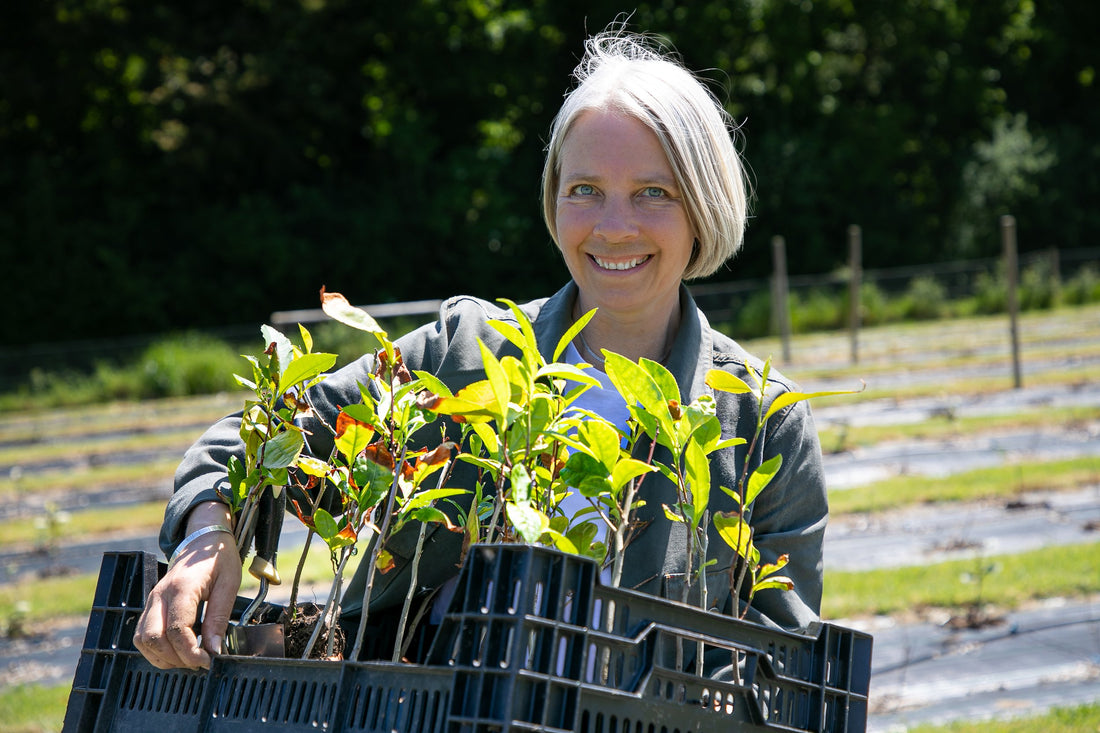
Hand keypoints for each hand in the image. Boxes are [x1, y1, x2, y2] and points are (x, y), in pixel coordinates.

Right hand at [133, 502, 240, 668]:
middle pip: (154, 638)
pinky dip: (155, 649)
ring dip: (163, 656)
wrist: (203, 540)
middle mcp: (160, 595)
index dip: (191, 652)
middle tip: (199, 661)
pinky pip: (142, 634)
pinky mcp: (150, 605)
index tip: (209, 660)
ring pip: (142, 640)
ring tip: (188, 657)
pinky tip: (176, 651)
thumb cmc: (218, 559)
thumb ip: (219, 617)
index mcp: (181, 588)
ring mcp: (151, 600)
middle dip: (176, 658)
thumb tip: (214, 650)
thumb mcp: (229, 584)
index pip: (178, 630)